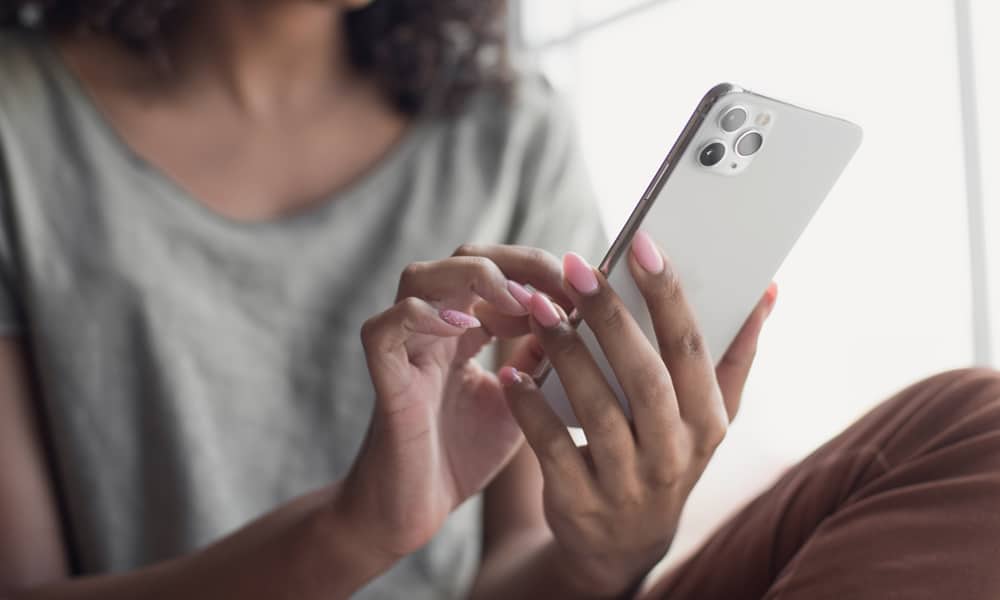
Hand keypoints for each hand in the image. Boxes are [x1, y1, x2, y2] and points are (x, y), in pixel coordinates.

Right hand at [336, 245, 566, 562]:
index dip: (541, 272)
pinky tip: (465, 328)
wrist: (414, 513)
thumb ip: (539, 358)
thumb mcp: (518, 400)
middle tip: (559, 284)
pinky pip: (384, 327)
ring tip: (518, 301)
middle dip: (517, 263)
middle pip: (464, 258)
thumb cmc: (461, 455)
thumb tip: (580, 318)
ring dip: (473, 278)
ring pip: (419, 277)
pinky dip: (421, 316)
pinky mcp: (384, 378)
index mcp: (463, 329)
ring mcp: (404, 349)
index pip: (499, 270)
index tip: (584, 290)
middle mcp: (431, 328)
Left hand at [498, 231, 775, 595]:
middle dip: (610, 317)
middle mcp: (675, 454)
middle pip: (645, 376)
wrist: (622, 544)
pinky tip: (512, 372)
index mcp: (709, 421)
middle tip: (577, 268)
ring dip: (567, 354)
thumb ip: (736, 355)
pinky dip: (530, 409)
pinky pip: (552, 449)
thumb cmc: (666, 455)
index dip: (669, 294)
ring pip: (597, 410)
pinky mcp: (581, 501)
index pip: (693, 349)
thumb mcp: (709, 416)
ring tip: (539, 309)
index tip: (641, 243)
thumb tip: (767, 289)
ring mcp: (628, 482)